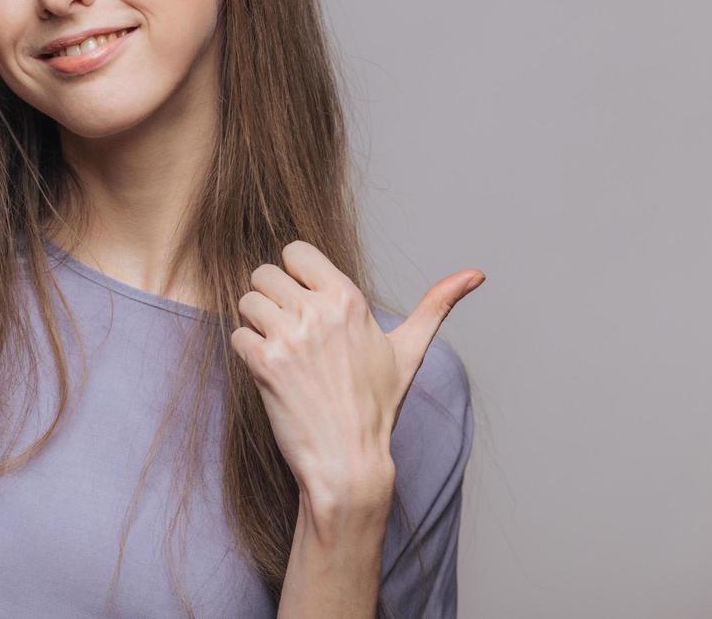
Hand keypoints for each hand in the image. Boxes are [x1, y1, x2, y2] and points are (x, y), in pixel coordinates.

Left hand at [229, 240, 484, 507]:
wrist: (348, 460)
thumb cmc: (377, 406)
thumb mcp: (409, 351)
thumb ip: (436, 305)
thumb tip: (475, 274)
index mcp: (348, 299)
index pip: (295, 250)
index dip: (294, 273)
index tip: (305, 300)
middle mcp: (318, 312)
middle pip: (264, 273)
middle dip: (270, 298)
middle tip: (290, 330)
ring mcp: (290, 337)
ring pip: (246, 302)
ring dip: (256, 325)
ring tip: (281, 352)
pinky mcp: (264, 364)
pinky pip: (237, 335)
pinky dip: (246, 352)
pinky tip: (271, 372)